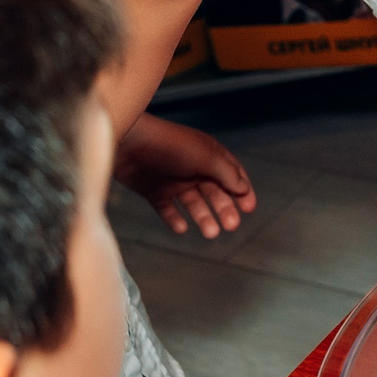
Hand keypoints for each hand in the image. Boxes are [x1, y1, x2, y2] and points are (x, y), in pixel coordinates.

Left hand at [115, 112, 255, 237]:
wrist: (127, 143)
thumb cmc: (168, 145)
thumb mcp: (204, 157)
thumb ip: (226, 173)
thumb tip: (244, 187)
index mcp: (207, 155)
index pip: (231, 174)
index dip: (243, 191)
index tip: (249, 208)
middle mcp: (192, 168)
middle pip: (214, 192)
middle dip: (225, 209)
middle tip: (231, 225)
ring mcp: (172, 180)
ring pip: (194, 204)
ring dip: (204, 218)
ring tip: (210, 232)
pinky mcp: (154, 191)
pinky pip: (168, 210)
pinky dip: (175, 220)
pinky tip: (181, 228)